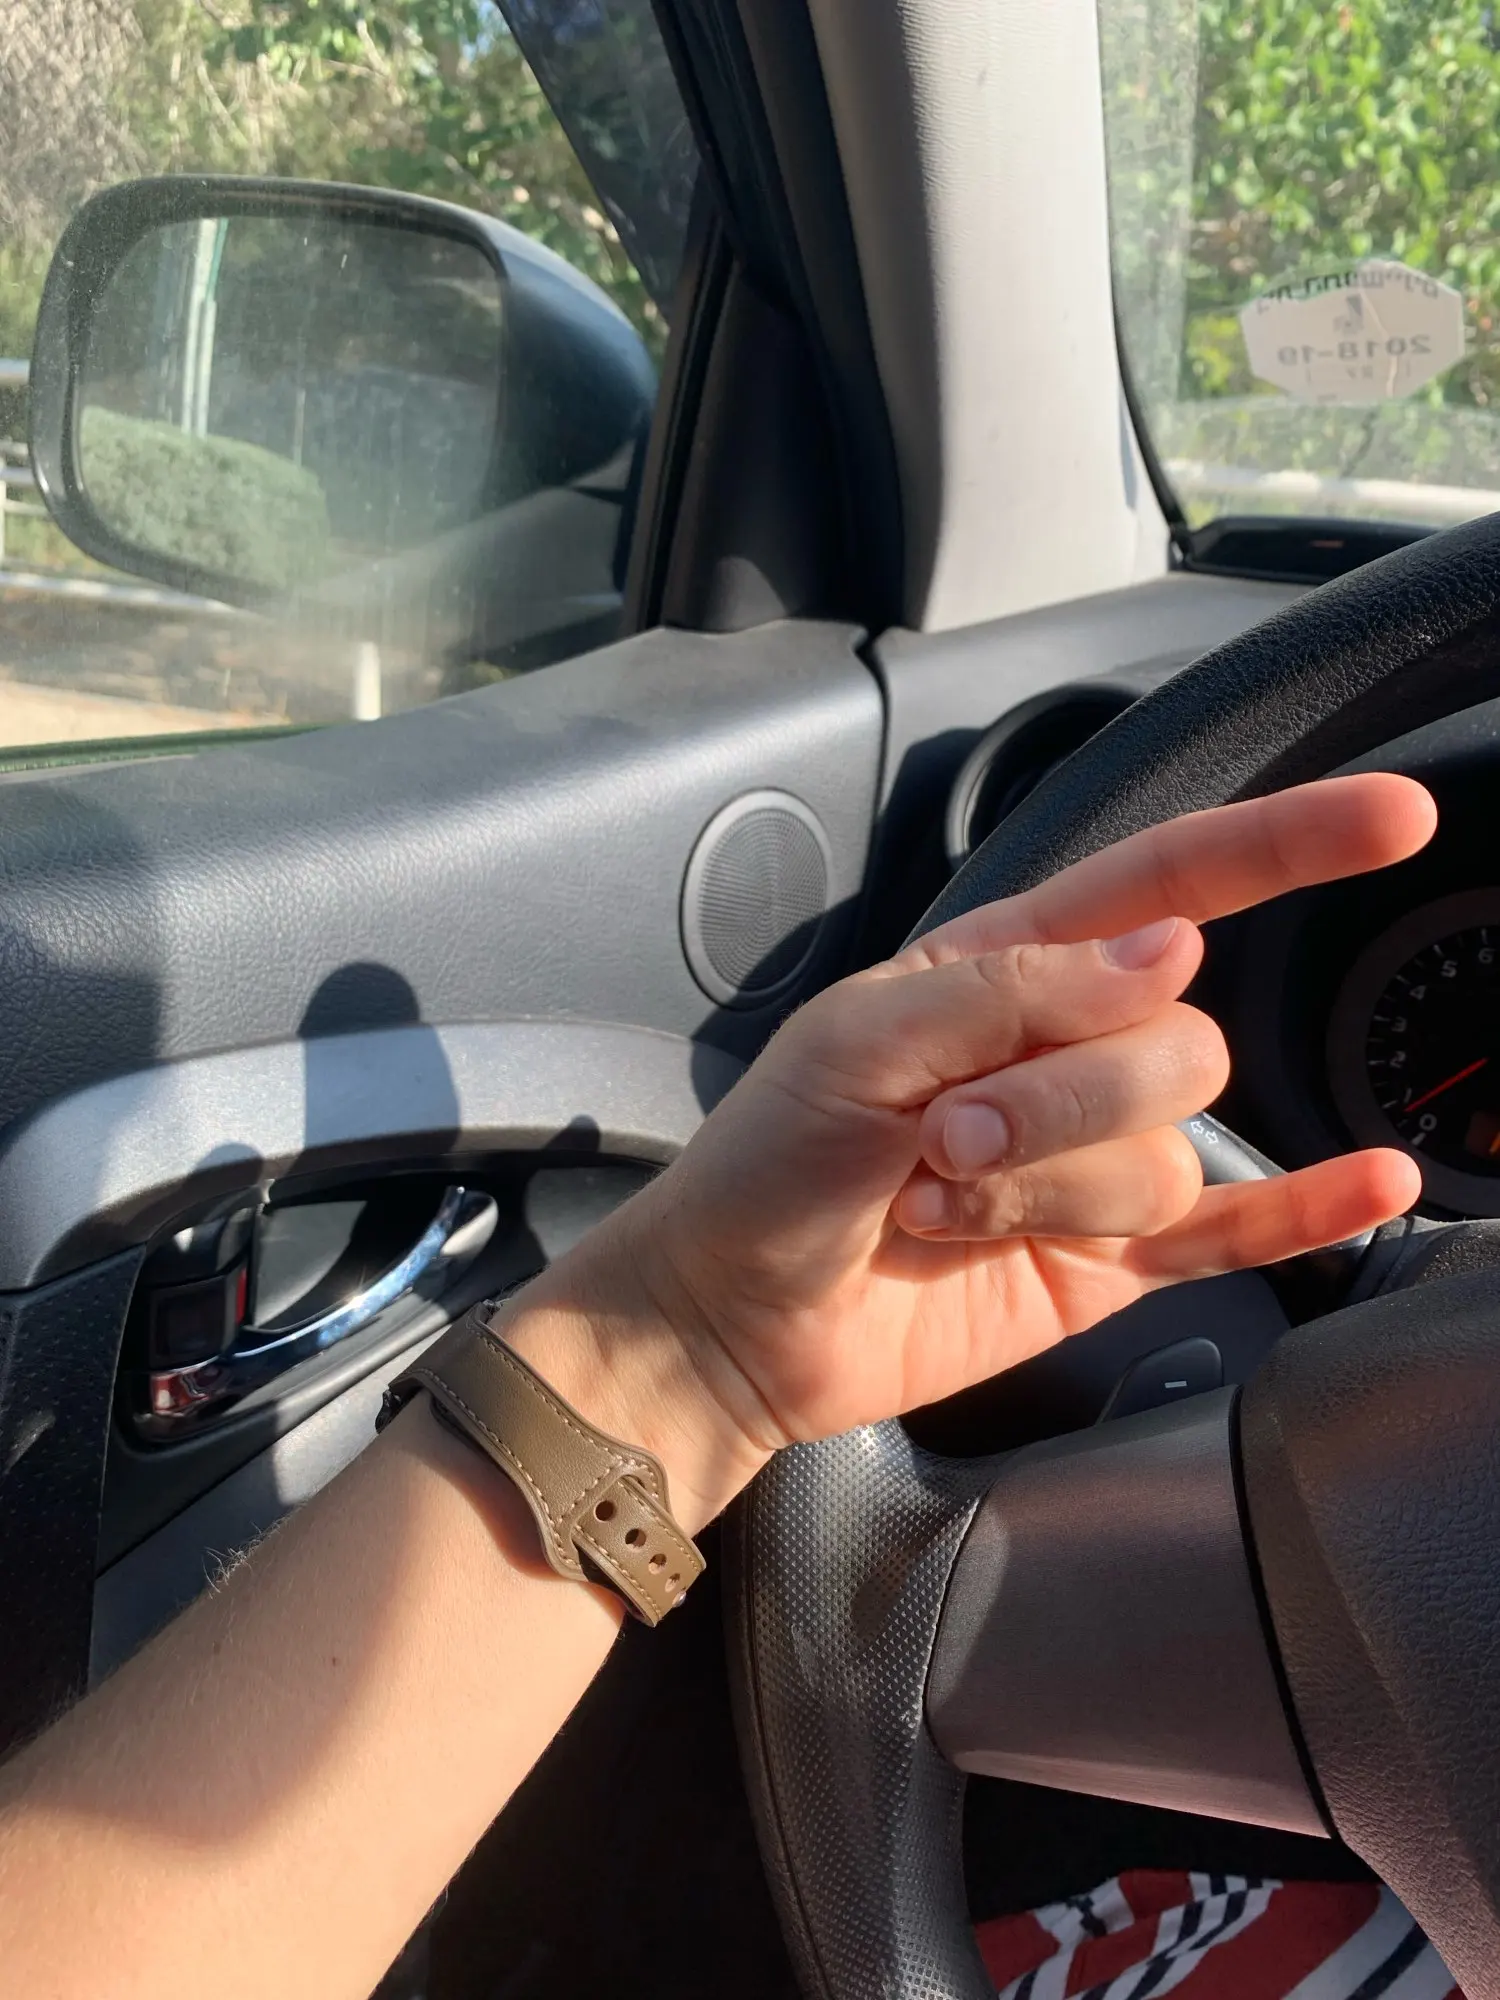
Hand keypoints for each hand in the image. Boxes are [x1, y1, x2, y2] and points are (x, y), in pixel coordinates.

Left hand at [515, 775, 1433, 1523]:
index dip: (1282, 844)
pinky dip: (1302, 1210)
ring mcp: (1091, 1160)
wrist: (729, 1322)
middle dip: (1059, 1102)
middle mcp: (1065, 1054)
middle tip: (942, 1141)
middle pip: (1174, 1044)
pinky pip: (1229, 1230)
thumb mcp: (857, 1045)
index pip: (1169, 884)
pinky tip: (1372, 1184)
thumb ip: (1014, 991)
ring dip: (1049, 1188)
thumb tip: (1175, 954)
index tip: (1392, 818)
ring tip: (939, 1204)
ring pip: (1166, 1150)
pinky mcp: (1105, 1261)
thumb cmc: (766, 1164)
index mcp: (1007, 968)